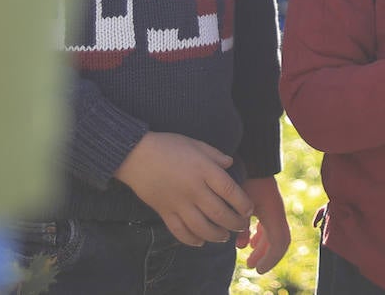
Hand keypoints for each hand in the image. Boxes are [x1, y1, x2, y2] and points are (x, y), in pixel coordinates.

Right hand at [114, 132, 252, 245]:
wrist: (135, 154)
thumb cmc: (167, 146)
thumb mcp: (194, 143)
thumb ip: (214, 155)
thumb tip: (231, 163)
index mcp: (204, 170)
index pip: (231, 191)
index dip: (243, 203)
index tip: (249, 209)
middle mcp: (194, 189)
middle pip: (220, 213)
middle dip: (234, 223)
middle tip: (240, 225)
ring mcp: (178, 203)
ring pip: (202, 227)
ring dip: (217, 235)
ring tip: (224, 236)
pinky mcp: (164, 212)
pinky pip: (180, 231)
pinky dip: (191, 240)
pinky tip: (200, 241)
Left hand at [234, 176, 290, 272]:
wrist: (251, 155)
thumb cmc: (244, 176)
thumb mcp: (239, 200)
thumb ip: (241, 224)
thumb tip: (241, 246)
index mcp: (274, 212)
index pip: (279, 242)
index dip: (270, 259)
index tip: (257, 269)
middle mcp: (277, 211)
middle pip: (278, 241)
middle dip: (266, 256)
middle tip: (252, 267)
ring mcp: (273, 207)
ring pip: (273, 234)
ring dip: (262, 247)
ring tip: (248, 257)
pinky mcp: (267, 204)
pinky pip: (268, 225)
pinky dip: (260, 236)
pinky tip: (248, 241)